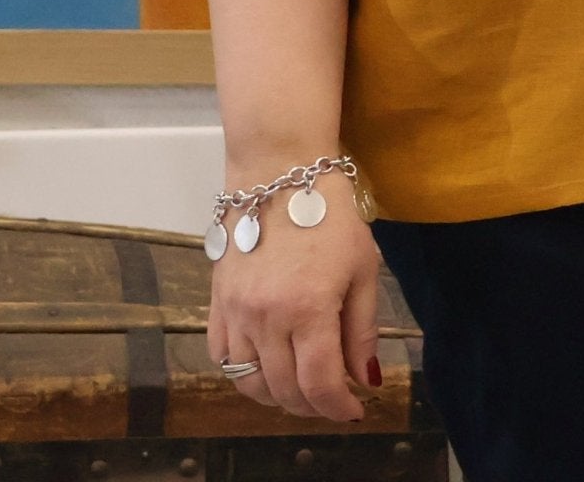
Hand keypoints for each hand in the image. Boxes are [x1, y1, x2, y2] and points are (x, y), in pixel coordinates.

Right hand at [206, 198, 385, 419]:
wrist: (278, 173)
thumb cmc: (329, 214)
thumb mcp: (362, 266)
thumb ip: (362, 328)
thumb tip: (366, 377)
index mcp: (307, 309)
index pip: (319, 383)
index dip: (338, 407)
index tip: (355, 411)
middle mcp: (265, 319)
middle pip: (284, 390)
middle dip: (313, 405)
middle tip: (333, 398)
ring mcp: (235, 313)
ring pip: (249, 383)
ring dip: (277, 396)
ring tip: (302, 388)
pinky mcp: (217, 303)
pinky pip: (223, 358)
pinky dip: (244, 374)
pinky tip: (267, 366)